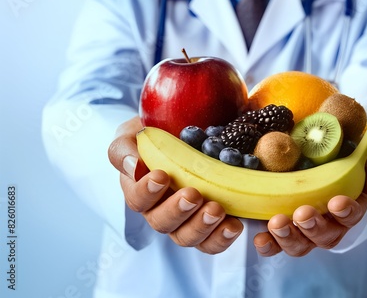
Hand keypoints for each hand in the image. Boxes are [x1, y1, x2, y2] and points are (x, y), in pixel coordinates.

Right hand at [108, 116, 243, 253]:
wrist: (188, 131)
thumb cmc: (158, 136)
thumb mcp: (135, 134)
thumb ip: (125, 149)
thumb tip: (133, 166)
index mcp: (140, 190)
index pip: (137, 199)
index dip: (147, 192)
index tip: (161, 176)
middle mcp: (161, 211)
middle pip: (162, 224)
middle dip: (178, 210)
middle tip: (193, 194)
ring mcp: (186, 221)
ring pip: (187, 237)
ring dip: (201, 226)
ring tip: (215, 210)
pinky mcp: (209, 226)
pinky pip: (212, 242)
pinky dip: (222, 237)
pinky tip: (233, 225)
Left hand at [253, 144, 366, 256]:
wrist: (316, 146)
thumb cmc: (342, 150)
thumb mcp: (362, 150)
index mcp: (349, 207)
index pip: (352, 215)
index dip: (346, 212)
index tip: (337, 202)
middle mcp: (328, 223)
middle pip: (325, 236)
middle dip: (314, 227)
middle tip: (303, 213)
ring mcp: (303, 228)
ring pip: (300, 244)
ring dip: (289, 237)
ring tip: (276, 223)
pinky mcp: (281, 227)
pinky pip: (275, 243)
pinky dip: (268, 244)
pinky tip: (260, 238)